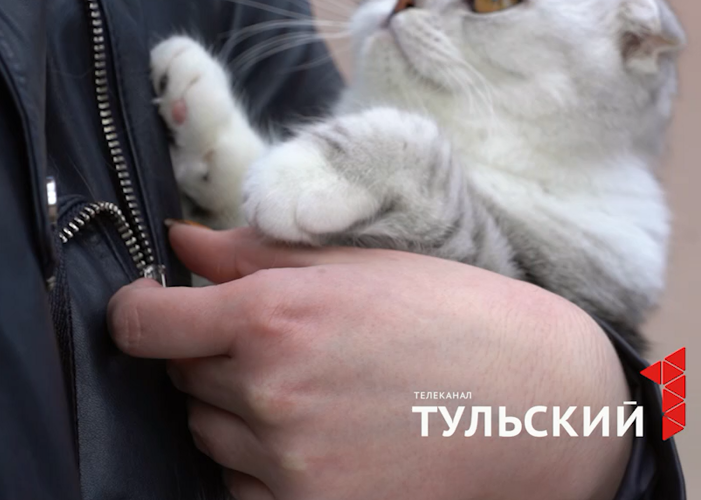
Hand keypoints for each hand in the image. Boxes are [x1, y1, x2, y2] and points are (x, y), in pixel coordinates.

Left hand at [108, 225, 630, 499]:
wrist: (544, 405)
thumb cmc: (463, 320)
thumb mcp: (366, 266)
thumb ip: (261, 254)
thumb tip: (182, 242)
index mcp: (277, 315)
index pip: (145, 324)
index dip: (140, 312)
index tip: (153, 310)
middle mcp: (270, 393)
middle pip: (182, 381)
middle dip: (215, 359)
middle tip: (288, 345)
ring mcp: (290, 464)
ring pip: (211, 439)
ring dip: (240, 414)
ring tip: (320, 394)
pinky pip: (243, 491)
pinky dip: (265, 467)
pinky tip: (327, 440)